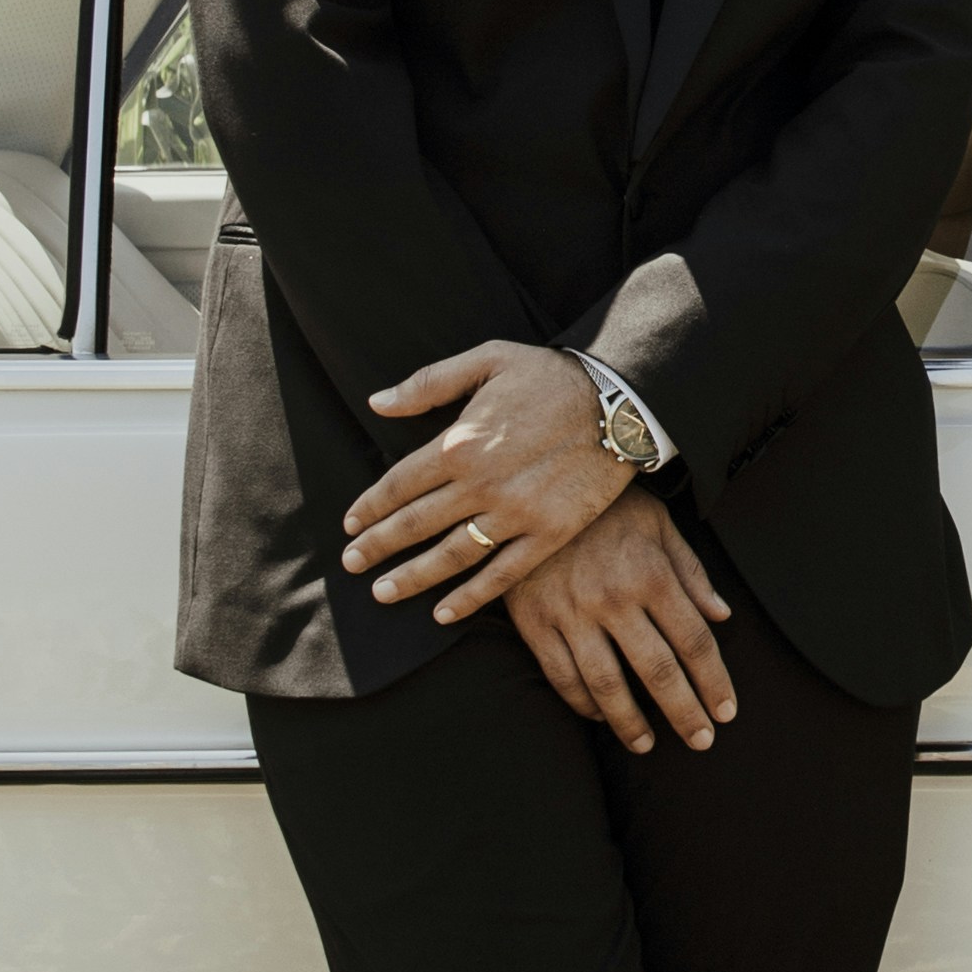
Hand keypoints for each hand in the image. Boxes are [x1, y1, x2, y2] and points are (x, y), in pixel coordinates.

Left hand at [343, 338, 632, 620]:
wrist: (622, 402)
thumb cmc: (552, 376)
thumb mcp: (488, 359)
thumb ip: (429, 382)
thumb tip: (378, 402)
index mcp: (460, 442)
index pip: (398, 483)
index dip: (370, 507)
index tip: (350, 525)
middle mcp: (481, 484)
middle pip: (414, 524)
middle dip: (377, 547)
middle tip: (351, 565)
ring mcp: (516, 513)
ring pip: (451, 555)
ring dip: (411, 577)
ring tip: (382, 593)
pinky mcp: (549, 534)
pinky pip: (502, 574)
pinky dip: (470, 597)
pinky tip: (443, 612)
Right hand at [503, 494, 740, 752]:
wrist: (536, 487)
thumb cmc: (608, 505)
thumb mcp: (659, 525)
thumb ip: (691, 573)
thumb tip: (722, 616)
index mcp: (651, 574)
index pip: (694, 640)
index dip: (714, 681)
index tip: (726, 712)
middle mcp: (613, 598)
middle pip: (658, 671)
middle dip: (684, 712)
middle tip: (701, 742)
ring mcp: (570, 613)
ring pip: (606, 683)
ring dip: (629, 722)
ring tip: (646, 745)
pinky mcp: (535, 621)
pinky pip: (561, 675)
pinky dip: (581, 702)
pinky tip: (599, 716)